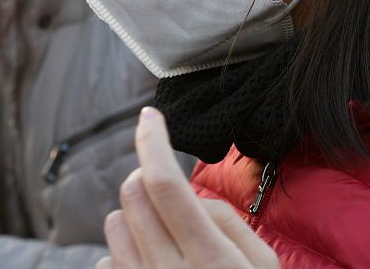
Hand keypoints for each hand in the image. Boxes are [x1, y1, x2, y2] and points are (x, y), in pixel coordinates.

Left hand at [99, 109, 279, 268]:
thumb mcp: (263, 264)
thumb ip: (227, 221)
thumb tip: (190, 197)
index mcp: (212, 260)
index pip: (166, 185)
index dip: (153, 142)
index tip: (150, 116)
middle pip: (133, 195)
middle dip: (148, 180)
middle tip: (171, 194)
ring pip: (114, 223)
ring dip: (136, 219)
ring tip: (166, 239)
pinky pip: (106, 260)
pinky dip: (127, 254)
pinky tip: (153, 268)